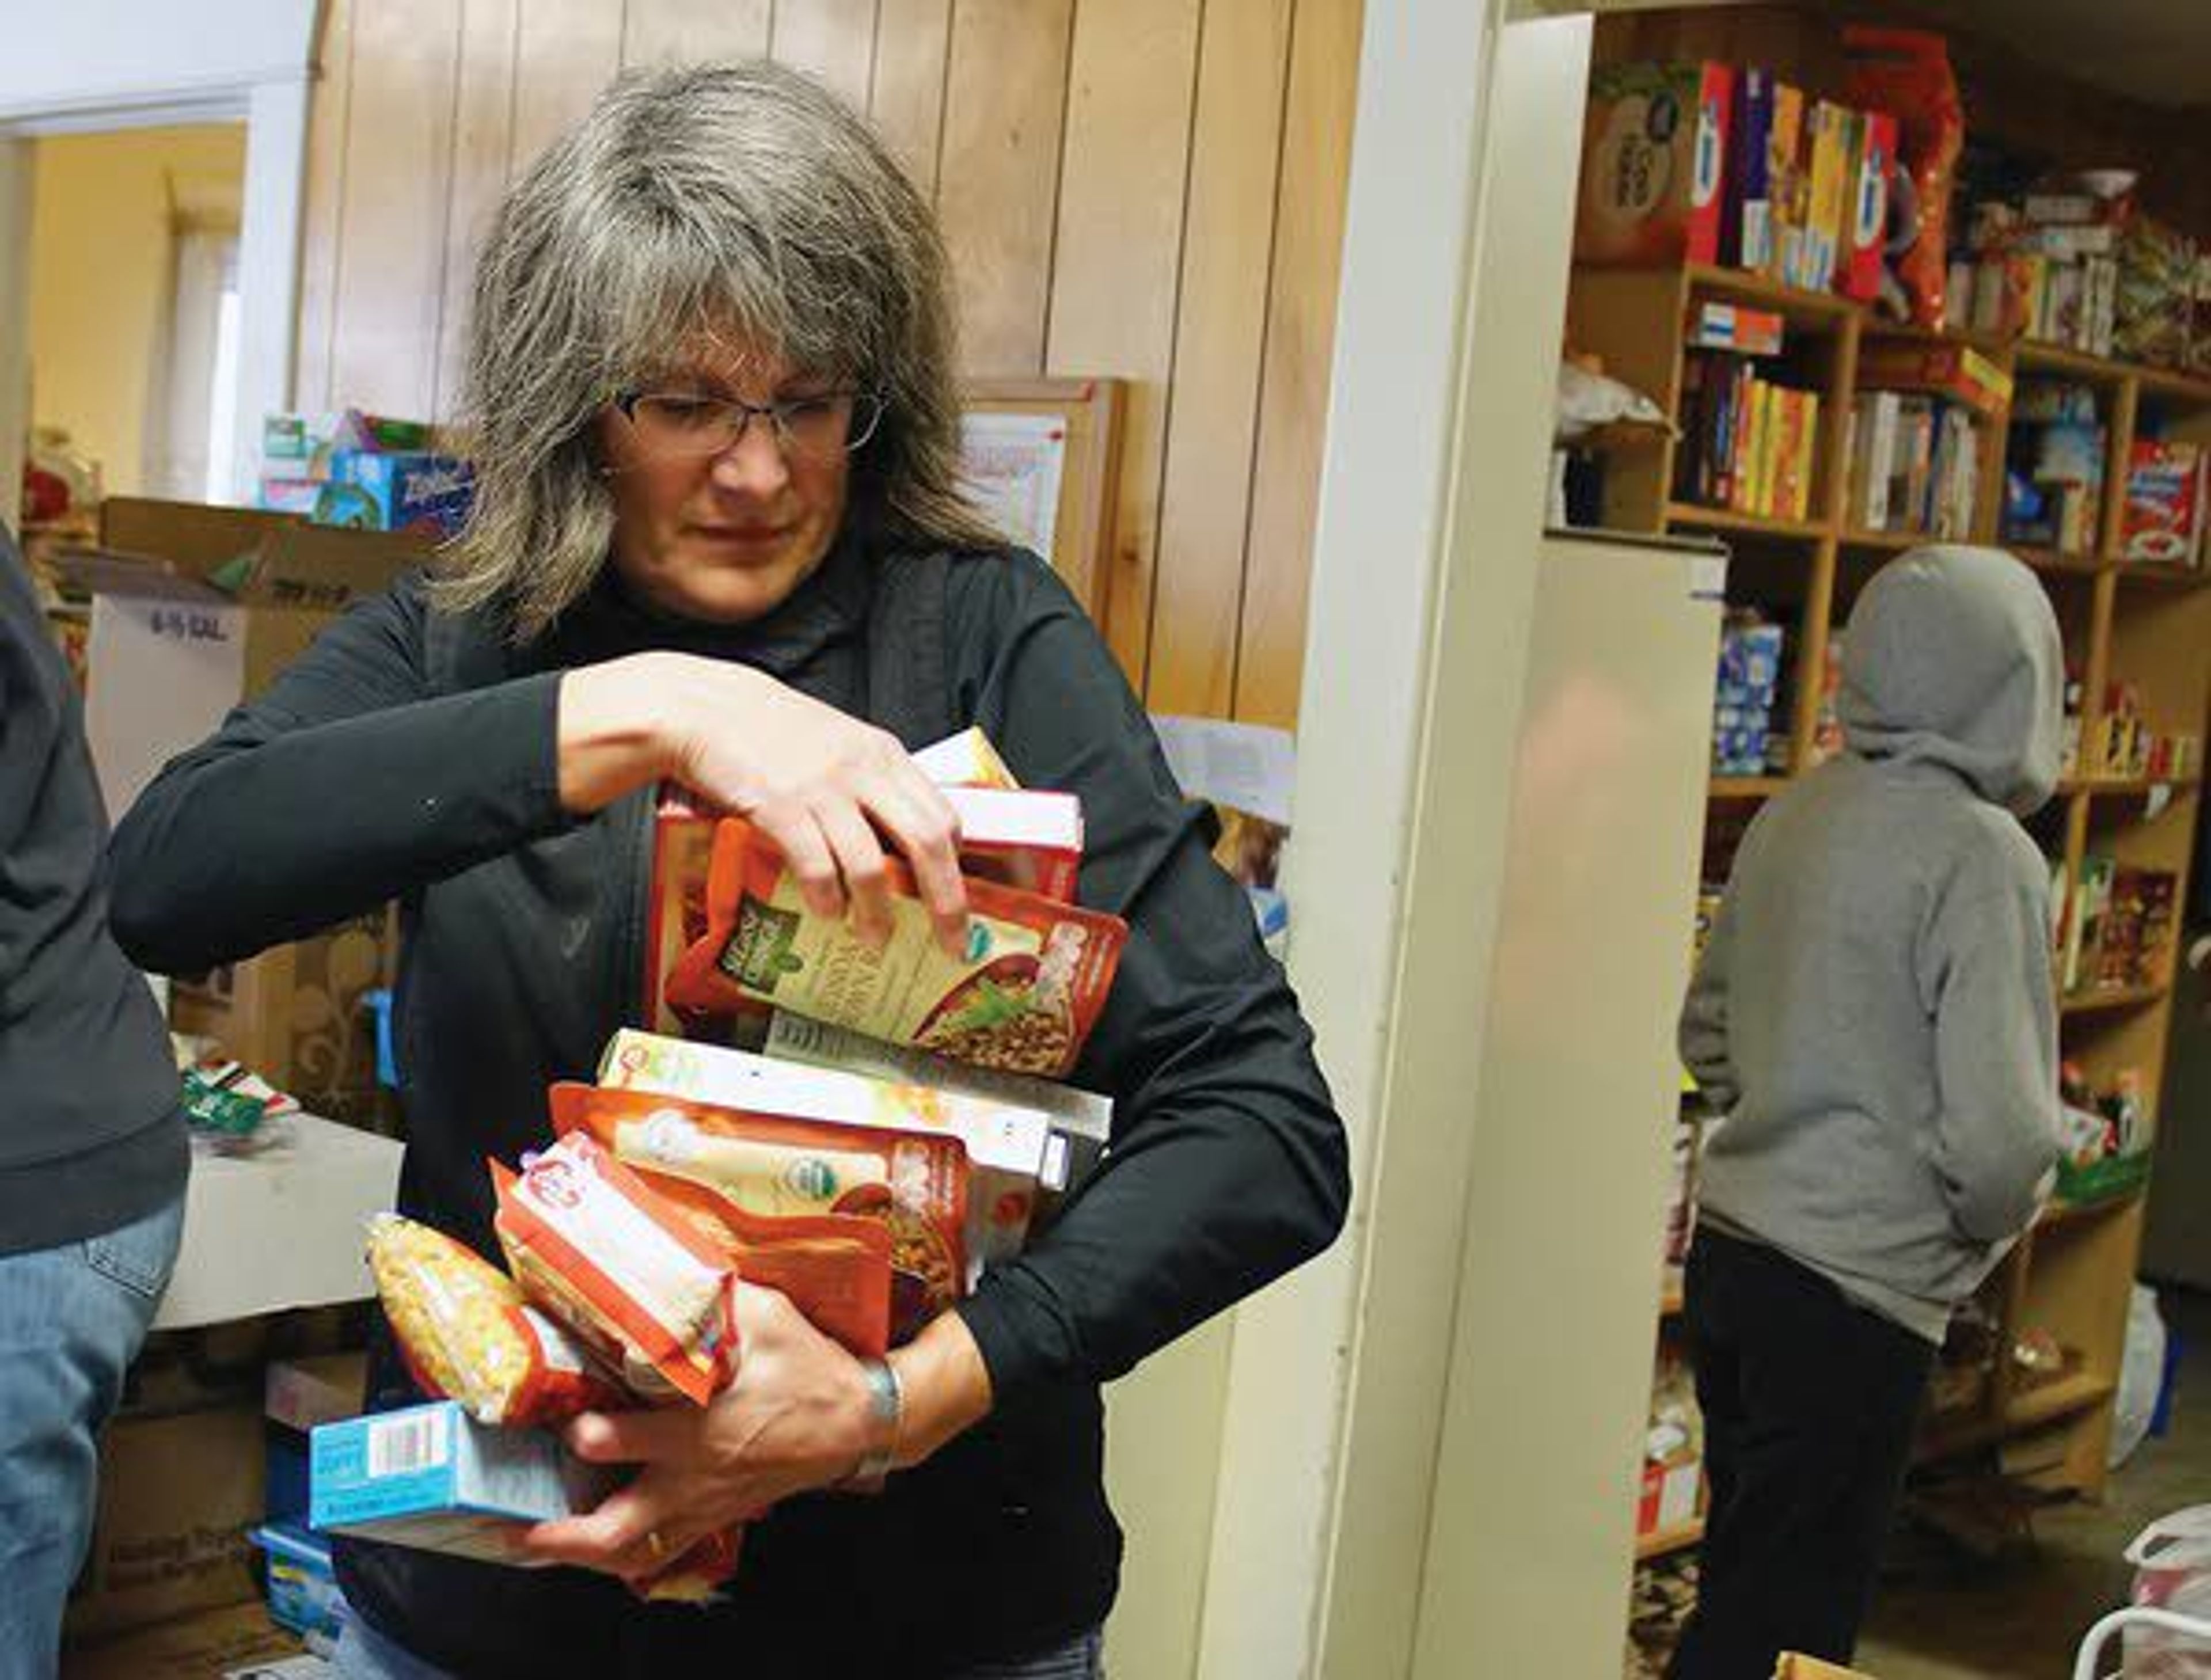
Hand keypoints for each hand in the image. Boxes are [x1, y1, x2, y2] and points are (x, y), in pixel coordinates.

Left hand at [520, 1282, 879, 1581]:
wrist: (859, 1422)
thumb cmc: (810, 1369)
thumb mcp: (769, 1318)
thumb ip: (718, 1295)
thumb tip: (673, 1256)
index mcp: (699, 1430)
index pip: (621, 1443)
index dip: (583, 1433)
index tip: (559, 1417)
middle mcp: (693, 1478)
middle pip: (615, 1529)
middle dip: (559, 1534)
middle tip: (516, 1526)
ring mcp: (704, 1505)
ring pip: (633, 1553)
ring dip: (580, 1555)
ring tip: (538, 1545)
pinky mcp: (718, 1516)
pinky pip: (662, 1551)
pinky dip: (625, 1556)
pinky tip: (596, 1549)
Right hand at [558, 652, 966, 953]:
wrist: (707, 708)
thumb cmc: (774, 731)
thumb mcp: (841, 744)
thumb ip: (874, 783)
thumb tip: (901, 841)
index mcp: (884, 755)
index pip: (943, 816)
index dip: (958, 866)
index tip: (962, 901)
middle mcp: (863, 771)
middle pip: (926, 843)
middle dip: (946, 902)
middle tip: (951, 943)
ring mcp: (823, 789)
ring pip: (871, 866)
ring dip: (879, 914)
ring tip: (877, 940)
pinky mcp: (780, 807)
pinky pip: (816, 865)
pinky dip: (827, 898)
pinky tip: (827, 914)